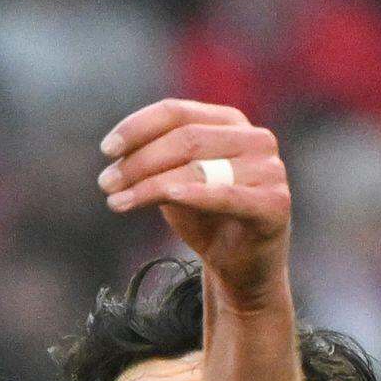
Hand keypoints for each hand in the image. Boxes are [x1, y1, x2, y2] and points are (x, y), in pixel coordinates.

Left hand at [97, 99, 291, 308]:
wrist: (240, 268)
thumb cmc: (206, 218)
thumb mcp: (172, 182)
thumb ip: (152, 160)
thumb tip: (116, 153)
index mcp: (230, 121)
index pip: (177, 112)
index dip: (137, 127)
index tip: (106, 150)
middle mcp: (255, 138)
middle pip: (185, 138)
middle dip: (139, 161)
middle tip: (105, 183)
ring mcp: (270, 170)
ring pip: (198, 167)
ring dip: (150, 184)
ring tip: (116, 201)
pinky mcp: (275, 204)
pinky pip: (228, 195)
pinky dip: (195, 194)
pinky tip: (168, 197)